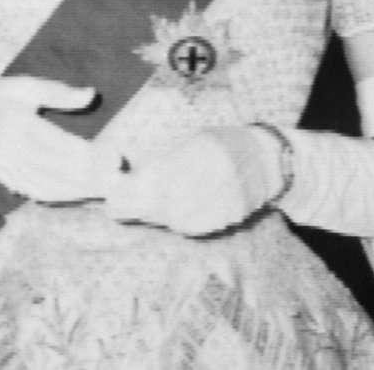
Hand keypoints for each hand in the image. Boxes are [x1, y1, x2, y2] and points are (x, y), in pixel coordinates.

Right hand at [0, 76, 124, 202]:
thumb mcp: (22, 85)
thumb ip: (58, 92)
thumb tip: (91, 95)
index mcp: (18, 127)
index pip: (62, 147)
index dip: (91, 156)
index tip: (116, 156)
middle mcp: (13, 154)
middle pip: (60, 173)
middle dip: (93, 177)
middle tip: (121, 175)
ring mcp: (10, 172)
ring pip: (52, 188)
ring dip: (83, 191)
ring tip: (110, 186)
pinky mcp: (9, 182)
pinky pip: (40, 194)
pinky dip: (64, 197)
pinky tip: (83, 193)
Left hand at [102, 126, 283, 235]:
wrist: (265, 165)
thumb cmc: (224, 144)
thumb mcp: (186, 142)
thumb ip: (155, 160)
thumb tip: (124, 167)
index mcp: (166, 177)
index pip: (118, 193)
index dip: (108, 179)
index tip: (115, 161)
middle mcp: (173, 206)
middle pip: (127, 210)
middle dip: (123, 192)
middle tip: (130, 171)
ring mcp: (187, 223)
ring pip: (148, 216)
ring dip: (146, 200)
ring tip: (165, 176)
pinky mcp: (200, 232)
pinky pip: (171, 222)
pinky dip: (169, 208)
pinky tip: (185, 189)